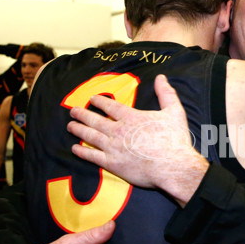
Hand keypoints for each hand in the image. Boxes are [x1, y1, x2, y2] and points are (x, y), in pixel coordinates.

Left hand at [67, 74, 208, 206]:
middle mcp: (119, 131)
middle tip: (73, 111)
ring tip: (70, 126)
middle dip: (83, 114)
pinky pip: (93, 156)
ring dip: (79, 130)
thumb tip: (161, 77)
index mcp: (132, 117)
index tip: (92, 99)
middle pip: (95, 120)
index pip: (111, 107)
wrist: (172, 166)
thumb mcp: (174, 111)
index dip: (100, 102)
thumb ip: (166, 93)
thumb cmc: (174, 140)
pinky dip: (82, 152)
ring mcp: (114, 148)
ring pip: (91, 136)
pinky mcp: (113, 164)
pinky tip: (75, 148)